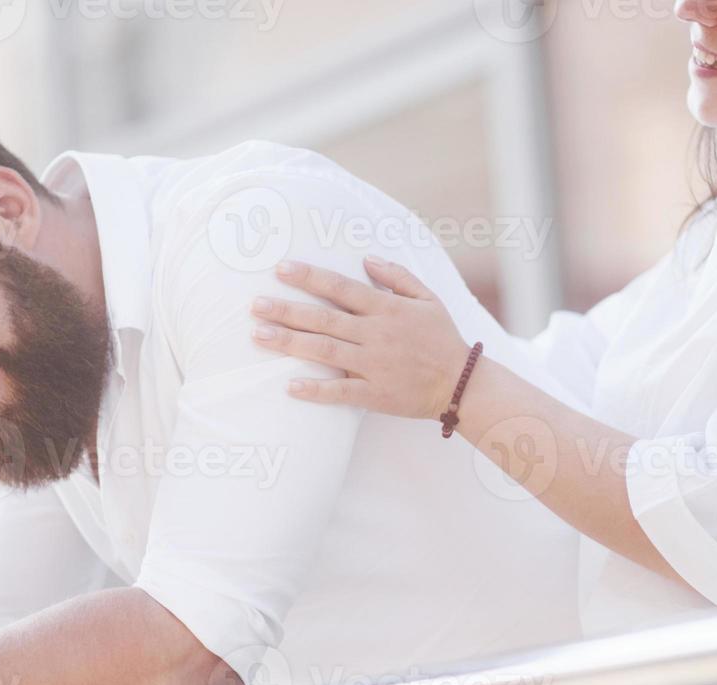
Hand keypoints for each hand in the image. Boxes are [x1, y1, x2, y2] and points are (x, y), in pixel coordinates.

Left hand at [250, 256, 473, 420]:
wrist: (461, 384)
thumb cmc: (442, 339)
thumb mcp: (427, 299)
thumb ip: (397, 276)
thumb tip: (367, 258)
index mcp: (386, 309)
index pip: (340, 287)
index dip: (309, 277)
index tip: (281, 269)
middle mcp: (375, 334)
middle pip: (323, 318)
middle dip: (286, 310)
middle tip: (255, 305)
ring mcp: (374, 365)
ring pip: (325, 351)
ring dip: (290, 343)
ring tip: (259, 336)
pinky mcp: (375, 393)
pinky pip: (341, 391)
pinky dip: (316, 390)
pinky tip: (291, 386)